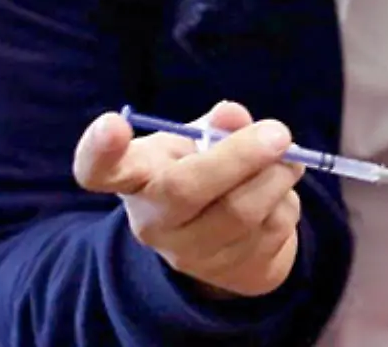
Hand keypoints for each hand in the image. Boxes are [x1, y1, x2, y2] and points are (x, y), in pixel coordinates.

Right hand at [73, 101, 304, 298]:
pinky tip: (280, 193)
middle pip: (184, 190)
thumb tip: (232, 115)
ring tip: (287, 157)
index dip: (100, 150)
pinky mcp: (232, 272)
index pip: (99, 170)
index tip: (112, 124)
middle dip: (238, 156)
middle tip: (279, 132)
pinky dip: (287, 200)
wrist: (230, 238)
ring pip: (241, 211)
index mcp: (135, 179)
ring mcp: (191, 254)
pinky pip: (273, 227)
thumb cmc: (205, 173)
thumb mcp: (201, 143)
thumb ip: (215, 124)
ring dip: (277, 176)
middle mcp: (152, 222)